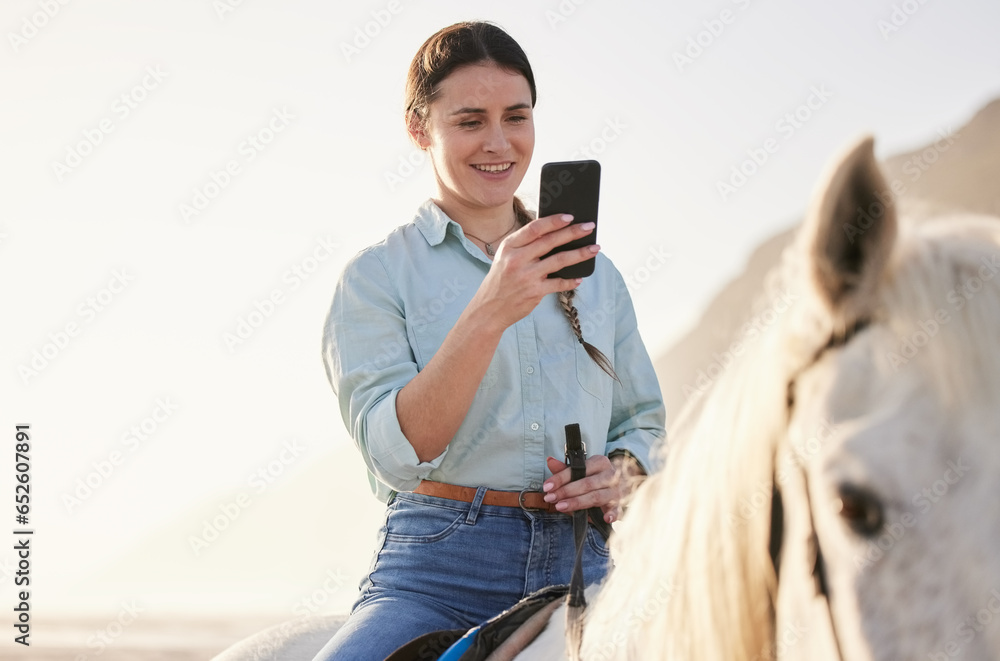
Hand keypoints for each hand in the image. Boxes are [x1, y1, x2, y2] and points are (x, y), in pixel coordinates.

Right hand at [470, 214, 598, 330]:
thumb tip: (555, 235)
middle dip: (573, 232)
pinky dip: (570, 281)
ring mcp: (526, 276)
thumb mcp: (505, 258)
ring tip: (594, 248)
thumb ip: (524, 246)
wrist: (488, 309)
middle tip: (590, 227)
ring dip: (580, 253)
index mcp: (509, 246)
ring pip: (560, 260)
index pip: (535, 228)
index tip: (570, 216)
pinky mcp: (534, 292)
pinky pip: (559, 283)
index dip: (554, 221)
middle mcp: (517, 259)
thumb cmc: (500, 281)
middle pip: (551, 241)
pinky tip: (579, 278)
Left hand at [542, 455, 633, 523]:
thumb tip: (550, 461)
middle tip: (550, 498)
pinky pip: (618, 509)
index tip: (547, 486)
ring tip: (561, 506)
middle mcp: (610, 474)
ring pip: (597, 496)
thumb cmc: (598, 477)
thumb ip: (566, 469)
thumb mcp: (584, 470)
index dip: (561, 478)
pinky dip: (613, 514)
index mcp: (599, 462)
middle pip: (587, 483)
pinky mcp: (621, 503)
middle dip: (566, 491)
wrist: (626, 482)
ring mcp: (617, 489)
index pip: (578, 468)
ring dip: (578, 502)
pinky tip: (606, 518)